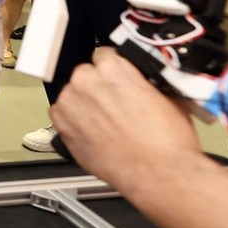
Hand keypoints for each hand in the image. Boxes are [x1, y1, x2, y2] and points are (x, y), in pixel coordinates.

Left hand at [52, 48, 202, 192]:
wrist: (158, 173)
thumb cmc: (166, 139)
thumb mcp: (166, 96)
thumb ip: (142, 81)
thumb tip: (139, 80)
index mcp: (112, 68)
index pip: (103, 55)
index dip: (112, 70)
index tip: (116, 80)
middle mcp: (85, 81)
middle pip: (85, 75)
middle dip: (97, 86)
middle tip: (113, 105)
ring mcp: (69, 103)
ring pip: (72, 95)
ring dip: (84, 103)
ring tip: (105, 123)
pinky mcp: (61, 126)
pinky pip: (62, 115)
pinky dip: (73, 121)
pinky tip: (93, 132)